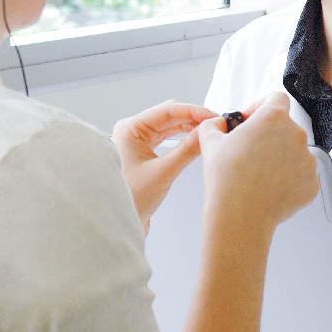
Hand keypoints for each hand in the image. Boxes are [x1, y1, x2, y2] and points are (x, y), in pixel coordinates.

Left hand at [113, 101, 216, 231]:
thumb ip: (187, 150)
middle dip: (193, 118)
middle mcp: (132, 130)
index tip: (213, 116)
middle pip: (169, 116)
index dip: (193, 111)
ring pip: (169, 126)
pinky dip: (182, 138)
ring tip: (208, 132)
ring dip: (189, 127)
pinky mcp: (143, 151)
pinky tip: (196, 140)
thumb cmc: (130, 199)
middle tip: (215, 124)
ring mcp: (137, 140)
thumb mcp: (163, 172)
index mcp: (130, 129)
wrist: (117, 222)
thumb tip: (206, 133)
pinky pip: (166, 137)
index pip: (167, 110)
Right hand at [196, 92, 317, 234]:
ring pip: (293, 151)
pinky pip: (300, 174)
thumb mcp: (210, 142)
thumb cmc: (226, 179)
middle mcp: (296, 135)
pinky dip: (288, 178)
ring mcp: (307, 160)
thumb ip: (214, 125)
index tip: (251, 121)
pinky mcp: (311, 182)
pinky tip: (269, 187)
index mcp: (274, 118)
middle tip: (248, 152)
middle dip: (268, 136)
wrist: (240, 216)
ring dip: (279, 157)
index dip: (260, 107)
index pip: (276, 98)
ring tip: (258, 174)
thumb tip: (217, 125)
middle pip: (284, 126)